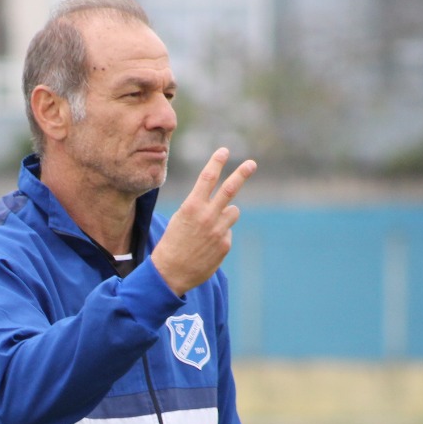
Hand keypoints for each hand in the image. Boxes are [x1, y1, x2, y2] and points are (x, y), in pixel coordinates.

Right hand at [151, 147, 255, 295]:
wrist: (170, 272)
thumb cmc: (172, 243)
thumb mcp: (179, 219)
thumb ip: (199, 208)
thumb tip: (223, 204)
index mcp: (191, 207)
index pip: (207, 178)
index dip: (216, 162)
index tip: (224, 151)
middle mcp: (207, 216)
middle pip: (229, 189)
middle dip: (241, 174)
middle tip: (252, 163)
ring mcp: (218, 231)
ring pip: (233, 212)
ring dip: (226, 214)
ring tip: (209, 228)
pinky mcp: (225, 244)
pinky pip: (228, 231)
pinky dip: (220, 235)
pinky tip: (207, 246)